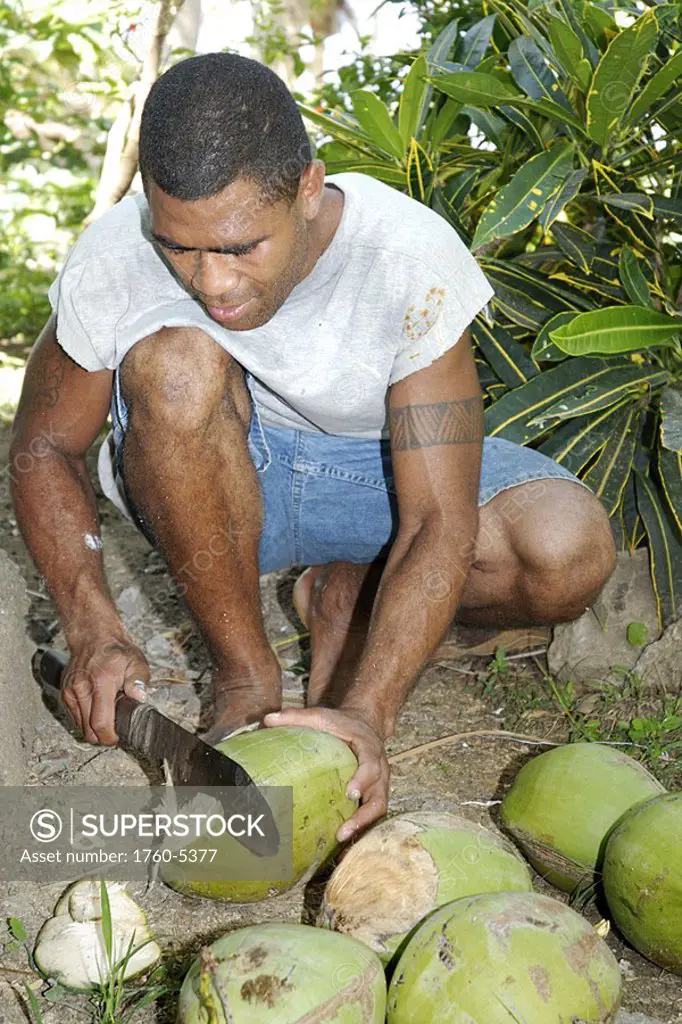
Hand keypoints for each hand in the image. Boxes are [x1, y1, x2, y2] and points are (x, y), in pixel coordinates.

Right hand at [61, 635, 148, 744]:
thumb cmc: (116, 651)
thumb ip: (138, 681)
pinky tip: (97, 711)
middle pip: (88, 730)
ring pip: (80, 726)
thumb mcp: (136, 662)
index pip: (100, 722)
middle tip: (115, 731)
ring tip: (107, 717)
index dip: (109, 737)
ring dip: (93, 728)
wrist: (94, 637)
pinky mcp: (65, 694)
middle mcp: (81, 689)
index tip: (117, 738)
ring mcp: (70, 692)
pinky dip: (85, 720)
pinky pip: (74, 717)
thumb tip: (139, 697)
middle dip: (102, 736)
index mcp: (101, 683)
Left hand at [262, 706, 389, 841]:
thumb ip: (297, 717)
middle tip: (343, 830)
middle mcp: (380, 771)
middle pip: (379, 797)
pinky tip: (340, 847)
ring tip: (340, 842)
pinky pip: (371, 817)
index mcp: (370, 749)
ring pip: (378, 811)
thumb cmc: (341, 724)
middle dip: (364, 816)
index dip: (363, 780)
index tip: (349, 793)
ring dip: (361, 828)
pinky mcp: (373, 796)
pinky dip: (359, 831)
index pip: (372, 765)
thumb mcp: (321, 716)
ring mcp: (379, 786)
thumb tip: (267, 719)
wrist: (364, 726)